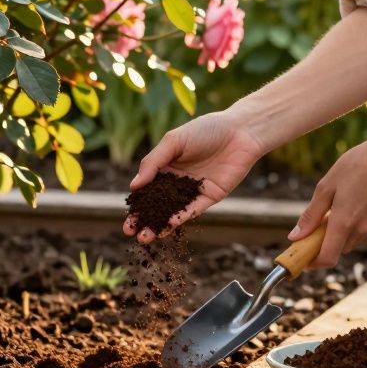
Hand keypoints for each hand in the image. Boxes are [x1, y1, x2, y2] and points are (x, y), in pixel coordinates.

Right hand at [124, 110, 266, 242]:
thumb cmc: (206, 130)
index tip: (126, 220)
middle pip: (157, 205)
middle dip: (144, 221)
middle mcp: (178, 181)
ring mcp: (194, 190)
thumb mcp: (174, 141)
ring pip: (174, 211)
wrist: (240, 131)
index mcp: (166, 167)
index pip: (147, 190)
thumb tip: (134, 186)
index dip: (136, 206)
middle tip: (130, 233)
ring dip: (160, 225)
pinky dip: (182, 217)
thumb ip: (153, 162)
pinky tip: (170, 224)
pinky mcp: (210, 196)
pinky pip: (193, 209)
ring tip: (146, 237)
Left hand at [290, 131, 366, 268]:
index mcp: (344, 223)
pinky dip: (350, 226)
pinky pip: (361, 231)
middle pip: (337, 251)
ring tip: (333, 208)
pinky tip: (350, 203)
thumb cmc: (357, 166)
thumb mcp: (326, 187)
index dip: (312, 263)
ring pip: (349, 241)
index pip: (327, 259)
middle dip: (323, 244)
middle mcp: (360, 230)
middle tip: (314, 225)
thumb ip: (311, 215)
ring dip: (337, 234)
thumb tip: (296, 236)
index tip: (301, 256)